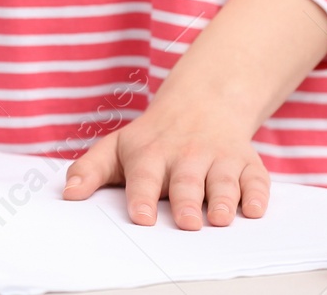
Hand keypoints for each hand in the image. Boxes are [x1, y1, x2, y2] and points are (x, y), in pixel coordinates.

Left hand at [62, 99, 269, 229]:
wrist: (202, 103)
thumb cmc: (153, 137)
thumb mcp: (116, 146)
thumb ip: (90, 170)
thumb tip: (68, 194)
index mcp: (150, 154)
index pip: (144, 176)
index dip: (142, 196)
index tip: (141, 217)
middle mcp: (186, 155)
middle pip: (186, 180)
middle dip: (186, 201)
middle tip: (186, 223)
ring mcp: (218, 158)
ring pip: (222, 180)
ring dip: (222, 199)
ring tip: (218, 218)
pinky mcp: (247, 163)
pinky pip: (256, 179)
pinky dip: (258, 194)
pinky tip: (254, 209)